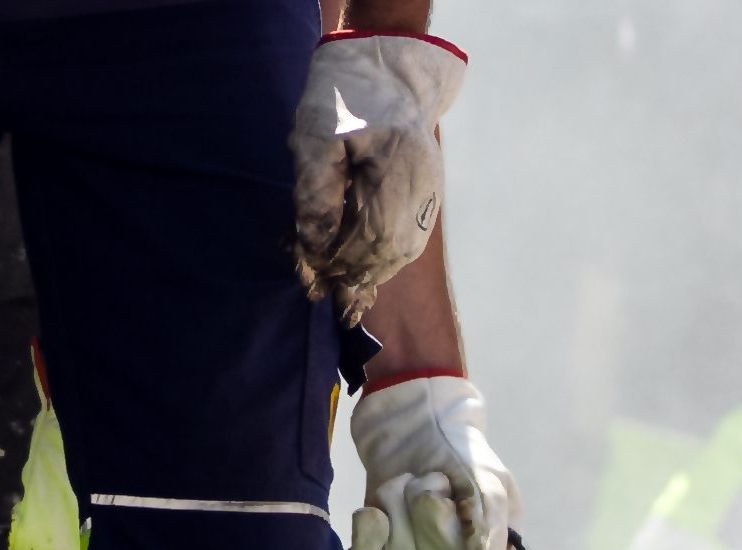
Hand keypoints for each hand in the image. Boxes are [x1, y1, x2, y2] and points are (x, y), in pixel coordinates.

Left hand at [290, 32, 466, 324]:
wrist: (388, 71)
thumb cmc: (343, 99)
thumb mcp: (316, 138)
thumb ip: (315, 192)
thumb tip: (315, 245)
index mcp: (398, 167)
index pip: (372, 237)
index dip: (340, 262)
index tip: (311, 272)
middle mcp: (423, 185)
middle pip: (391, 253)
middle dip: (352, 276)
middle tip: (319, 288)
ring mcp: (430, 191)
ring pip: (402, 252)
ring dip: (368, 273)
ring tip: (337, 286)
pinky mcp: (428, 194)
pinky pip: (409, 240)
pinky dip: (381, 260)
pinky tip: (357, 269)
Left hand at [347, 374, 519, 549]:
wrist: (415, 439)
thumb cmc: (461, 460)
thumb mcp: (489, 479)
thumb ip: (491, 521)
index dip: (443, 523)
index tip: (444, 492)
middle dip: (419, 504)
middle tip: (427, 481)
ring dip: (395, 506)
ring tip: (406, 487)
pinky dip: (366, 527)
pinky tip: (375, 510)